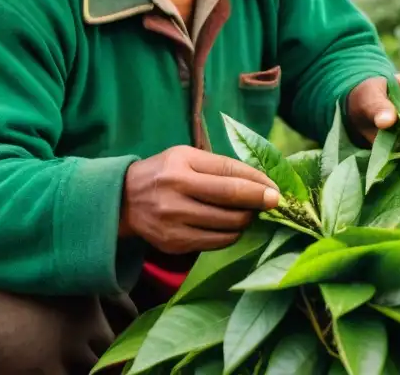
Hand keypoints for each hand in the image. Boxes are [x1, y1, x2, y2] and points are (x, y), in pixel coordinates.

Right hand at [118, 146, 280, 253]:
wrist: (124, 200)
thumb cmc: (164, 173)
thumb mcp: (185, 157)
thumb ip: (218, 166)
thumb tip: (259, 181)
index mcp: (181, 164)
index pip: (229, 172)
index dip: (257, 181)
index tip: (276, 189)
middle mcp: (176, 191)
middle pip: (230, 198)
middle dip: (259, 201)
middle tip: (273, 203)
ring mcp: (174, 220)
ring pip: (227, 224)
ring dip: (246, 219)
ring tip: (249, 213)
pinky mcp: (175, 242)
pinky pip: (216, 242)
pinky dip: (231, 234)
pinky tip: (232, 226)